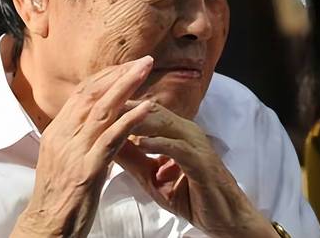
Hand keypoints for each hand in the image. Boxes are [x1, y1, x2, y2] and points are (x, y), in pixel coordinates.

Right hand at [11, 56, 154, 237]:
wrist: (46, 227)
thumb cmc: (59, 195)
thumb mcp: (63, 158)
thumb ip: (76, 135)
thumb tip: (92, 116)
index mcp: (57, 131)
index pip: (82, 93)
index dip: (107, 76)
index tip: (128, 64)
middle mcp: (63, 135)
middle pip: (92, 94)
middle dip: (119, 74)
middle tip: (144, 60)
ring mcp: (74, 151)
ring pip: (102, 110)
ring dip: (127, 87)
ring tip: (146, 71)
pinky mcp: (87, 169)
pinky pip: (111, 139)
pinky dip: (131, 120)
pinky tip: (147, 108)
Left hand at [115, 102, 275, 237]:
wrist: (224, 217)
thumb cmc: (190, 195)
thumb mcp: (152, 177)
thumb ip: (133, 158)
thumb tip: (107, 142)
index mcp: (175, 132)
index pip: (144, 111)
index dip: (121, 105)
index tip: (95, 102)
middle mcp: (186, 132)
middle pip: (152, 111)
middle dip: (127, 105)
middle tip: (100, 102)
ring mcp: (196, 145)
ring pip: (165, 124)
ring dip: (139, 119)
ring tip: (115, 116)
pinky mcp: (202, 162)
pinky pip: (179, 148)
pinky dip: (160, 144)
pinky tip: (142, 143)